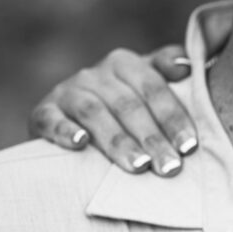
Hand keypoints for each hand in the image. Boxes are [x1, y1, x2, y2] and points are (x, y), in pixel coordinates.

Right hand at [28, 45, 196, 175]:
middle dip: (152, 139)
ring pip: (95, 114)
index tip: (189, 147)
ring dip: (118, 141)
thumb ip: (169, 71)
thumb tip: (187, 66)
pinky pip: (51, 120)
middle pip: (128, 105)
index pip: (154, 89)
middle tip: (170, 168)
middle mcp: (94, 74)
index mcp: (125, 63)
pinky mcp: (43, 112)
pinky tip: (80, 144)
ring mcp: (66, 91)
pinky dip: (64, 131)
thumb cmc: (125, 106)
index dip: (173, 118)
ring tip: (139, 166)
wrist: (70, 118)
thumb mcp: (148, 84)